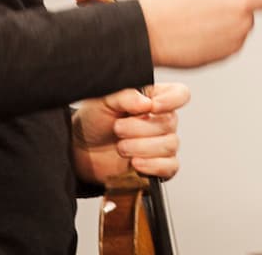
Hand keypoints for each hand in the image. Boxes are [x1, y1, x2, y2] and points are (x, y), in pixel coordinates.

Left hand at [72, 83, 190, 183]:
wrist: (81, 150)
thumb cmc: (94, 121)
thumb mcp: (103, 101)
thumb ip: (124, 96)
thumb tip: (146, 103)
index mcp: (154, 99)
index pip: (180, 94)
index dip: (172, 100)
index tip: (152, 107)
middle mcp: (162, 120)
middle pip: (170, 122)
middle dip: (140, 128)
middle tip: (117, 129)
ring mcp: (161, 144)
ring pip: (170, 145)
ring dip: (142, 147)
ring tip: (120, 148)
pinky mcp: (158, 167)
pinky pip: (170, 167)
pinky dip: (152, 166)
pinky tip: (135, 163)